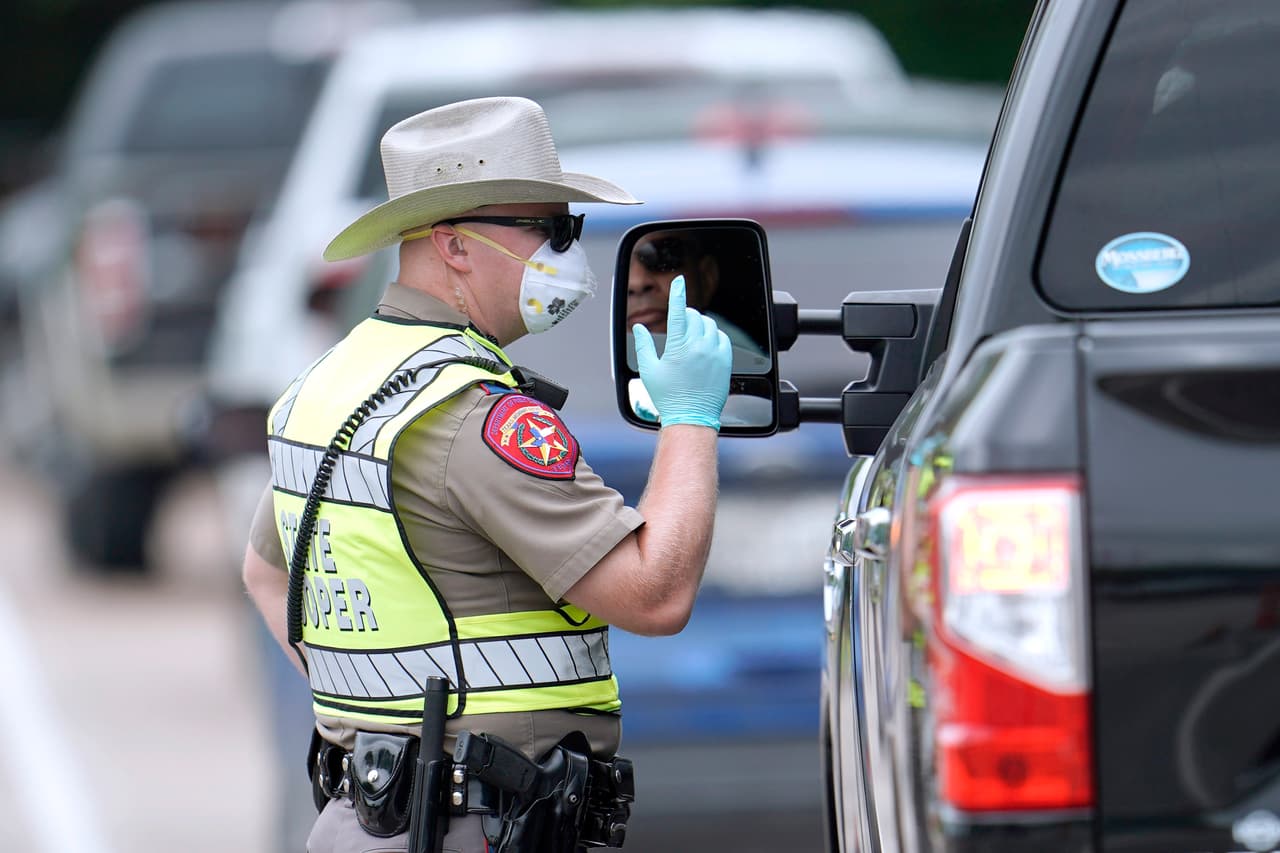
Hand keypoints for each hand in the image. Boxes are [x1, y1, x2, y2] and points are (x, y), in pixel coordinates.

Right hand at [632, 276, 730, 428]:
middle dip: (686, 315)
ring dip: (700, 325)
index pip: (678, 311)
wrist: (691, 417)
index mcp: (679, 346)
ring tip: (692, 335)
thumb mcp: (649, 370)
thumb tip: (640, 328)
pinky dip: (714, 336)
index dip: (678, 293)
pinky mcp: (725, 361)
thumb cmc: (668, 397)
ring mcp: (714, 353)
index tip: (679, 282)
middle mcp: (699, 346)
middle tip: (680, 324)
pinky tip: (706, 343)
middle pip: (695, 316)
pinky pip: (723, 338)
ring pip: (710, 325)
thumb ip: (643, 345)